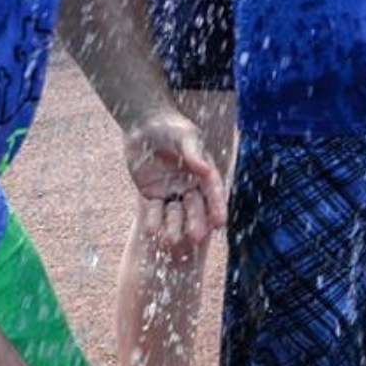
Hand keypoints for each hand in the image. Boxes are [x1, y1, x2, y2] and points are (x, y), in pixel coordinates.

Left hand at [122, 108, 220, 251]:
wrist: (144, 124)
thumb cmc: (171, 127)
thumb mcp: (184, 136)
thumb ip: (193, 153)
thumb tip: (205, 168)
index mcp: (204, 172)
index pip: (213, 192)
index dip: (217, 207)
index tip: (220, 223)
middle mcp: (190, 185)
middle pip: (195, 207)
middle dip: (196, 222)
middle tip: (196, 238)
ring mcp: (171, 191)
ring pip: (175, 213)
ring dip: (174, 226)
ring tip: (172, 240)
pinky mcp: (152, 194)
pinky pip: (153, 209)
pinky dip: (153, 219)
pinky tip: (151, 231)